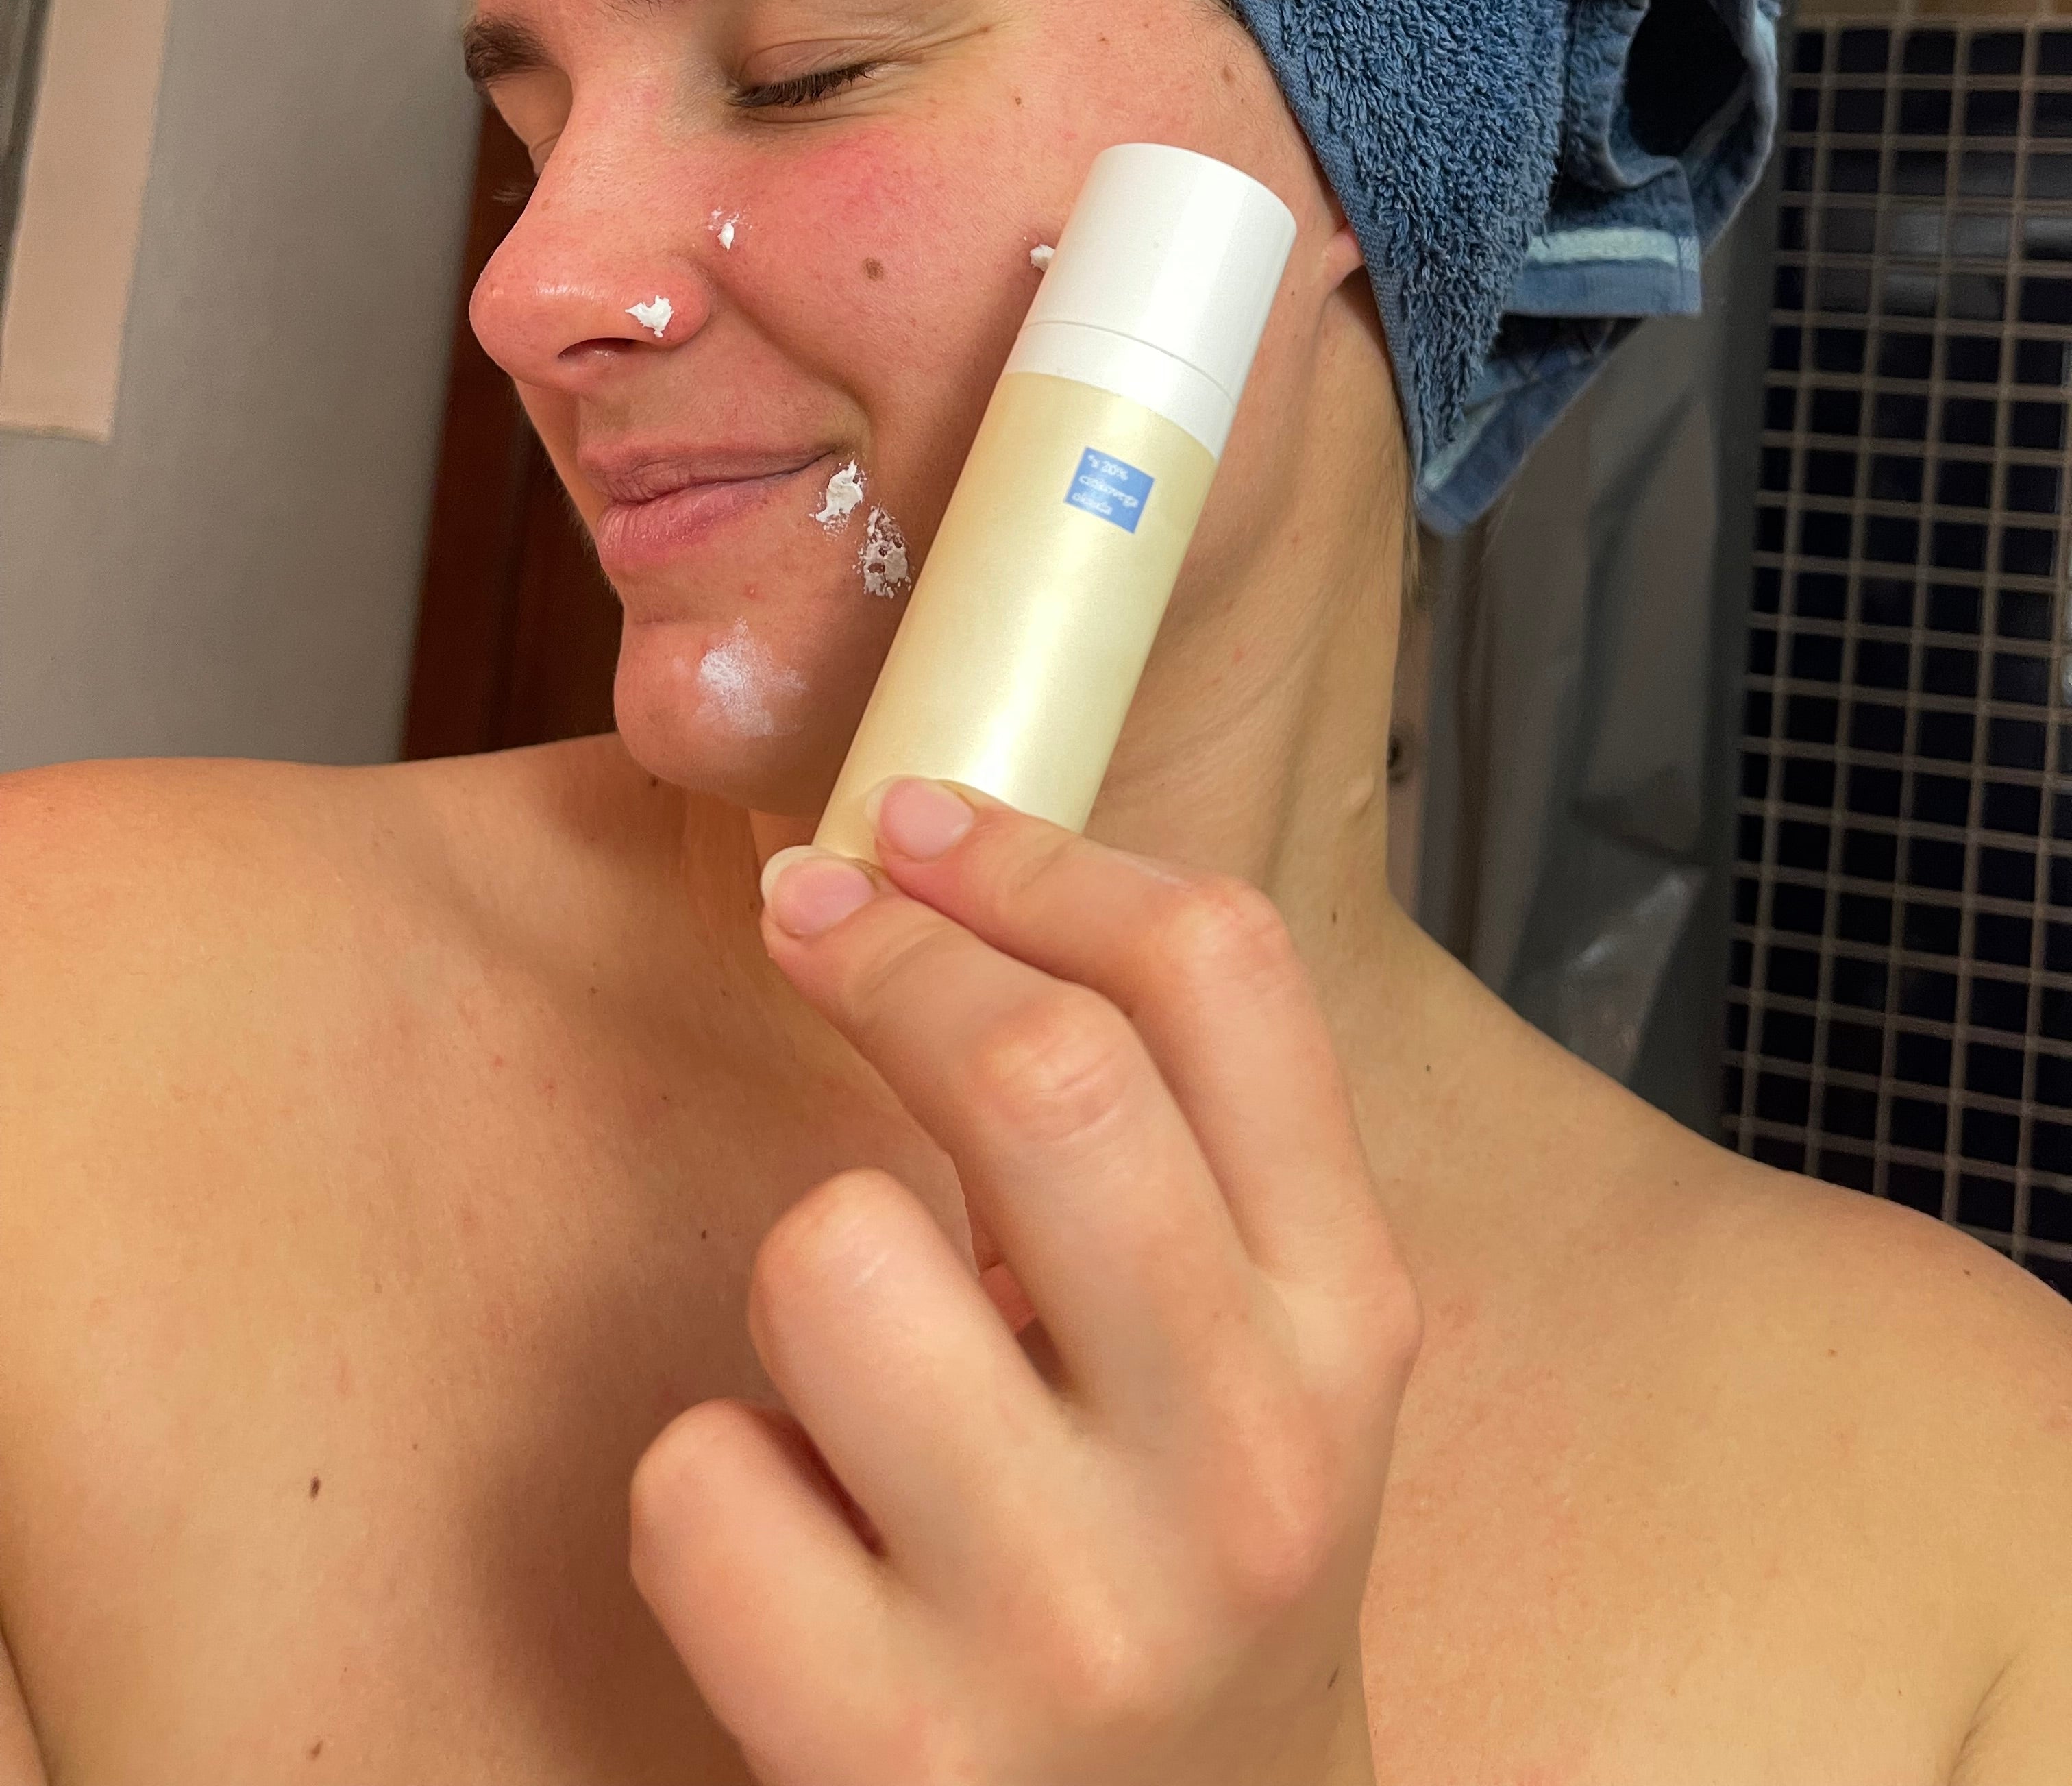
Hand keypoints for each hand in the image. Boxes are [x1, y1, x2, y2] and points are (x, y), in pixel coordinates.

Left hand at [630, 781, 1417, 1785]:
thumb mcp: (1255, 1346)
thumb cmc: (1182, 1562)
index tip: (914, 821)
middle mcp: (1242, 1465)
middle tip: (813, 916)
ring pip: (829, 1257)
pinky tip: (805, 1548)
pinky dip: (713, 1483)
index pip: (1220, 978)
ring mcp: (1072, 1620)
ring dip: (811, 1268)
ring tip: (868, 1375)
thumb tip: (946, 866)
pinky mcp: (890, 1758)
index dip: (1037, 856)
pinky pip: (697, 1478)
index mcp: (1346, 1322)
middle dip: (889, 954)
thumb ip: (1171, 1140)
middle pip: (1039, 1074)